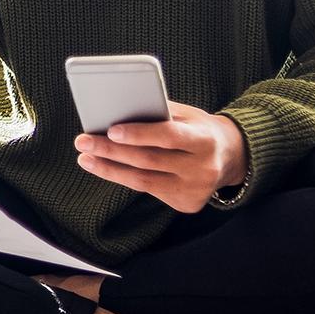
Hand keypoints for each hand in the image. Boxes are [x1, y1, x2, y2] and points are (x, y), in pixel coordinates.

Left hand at [74, 101, 246, 213]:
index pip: (168, 136)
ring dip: (109, 169)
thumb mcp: (187, 115)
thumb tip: (117, 109)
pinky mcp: (188, 204)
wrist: (231, 157)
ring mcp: (195, 189)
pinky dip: (124, 178)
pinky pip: (149, 190)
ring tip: (86, 157)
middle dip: (111, 151)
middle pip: (149, 160)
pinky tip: (105, 168)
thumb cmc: (199, 129)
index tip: (110, 129)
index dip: (139, 134)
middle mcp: (203, 168)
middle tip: (83, 141)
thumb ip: (159, 113)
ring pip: (143, 181)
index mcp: (205, 140)